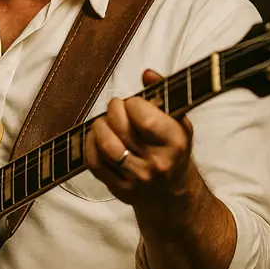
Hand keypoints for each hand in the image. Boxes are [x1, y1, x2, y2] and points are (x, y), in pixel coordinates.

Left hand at [85, 69, 195, 209]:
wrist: (172, 195)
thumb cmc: (174, 151)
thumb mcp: (179, 122)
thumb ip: (164, 94)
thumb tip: (147, 74)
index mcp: (175, 144)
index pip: (144, 117)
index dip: (133, 103)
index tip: (134, 103)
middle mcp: (157, 163)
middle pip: (121, 128)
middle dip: (114, 110)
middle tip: (117, 108)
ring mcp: (136, 179)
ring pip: (105, 146)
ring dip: (100, 126)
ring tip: (105, 122)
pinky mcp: (119, 189)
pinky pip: (94, 163)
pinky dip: (90, 145)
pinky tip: (97, 137)